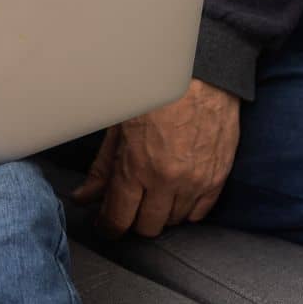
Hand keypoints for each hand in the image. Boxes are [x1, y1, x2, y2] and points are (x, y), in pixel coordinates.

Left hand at [71, 79, 240, 237]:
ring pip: (173, 222)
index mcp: (138, 166)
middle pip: (147, 228)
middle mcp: (168, 181)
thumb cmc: (155, 93)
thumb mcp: (119, 125)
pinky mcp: (218, 179)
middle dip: (133, 220)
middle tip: (129, 204)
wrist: (204, 75)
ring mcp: (196, 182)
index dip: (108, 227)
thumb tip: (84, 197)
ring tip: (152, 192)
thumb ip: (103, 167)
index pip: (119, 218)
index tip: (105, 224)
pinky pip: (199, 214)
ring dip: (159, 213)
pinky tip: (175, 192)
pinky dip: (185, 209)